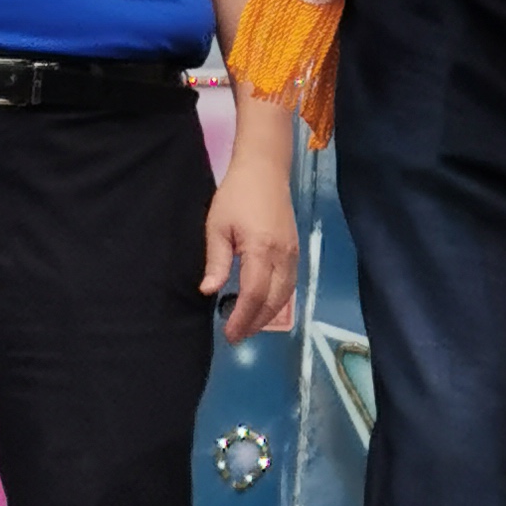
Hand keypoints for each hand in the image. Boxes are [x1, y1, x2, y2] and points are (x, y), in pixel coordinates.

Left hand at [202, 153, 298, 340]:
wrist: (265, 168)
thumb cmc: (236, 195)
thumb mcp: (217, 226)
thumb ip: (217, 261)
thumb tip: (210, 291)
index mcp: (261, 248)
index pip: (255, 294)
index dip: (242, 318)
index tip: (229, 333)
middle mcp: (282, 254)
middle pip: (274, 299)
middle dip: (256, 322)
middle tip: (236, 336)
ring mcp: (292, 251)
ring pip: (286, 294)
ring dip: (268, 314)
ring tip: (248, 325)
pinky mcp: (295, 248)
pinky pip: (290, 282)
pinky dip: (278, 299)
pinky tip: (264, 304)